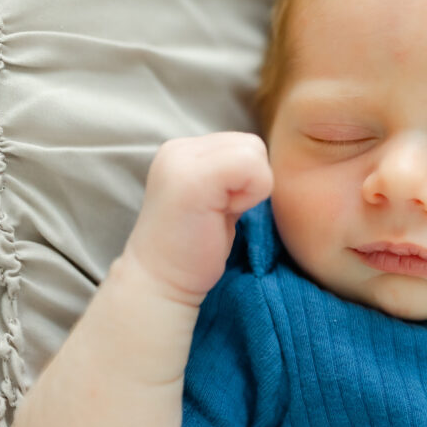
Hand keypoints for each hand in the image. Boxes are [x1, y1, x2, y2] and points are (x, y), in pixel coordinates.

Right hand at [123, 132, 273, 302]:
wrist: (161, 283)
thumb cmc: (195, 247)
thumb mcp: (217, 196)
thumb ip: (233, 172)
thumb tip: (265, 160)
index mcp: (183, 150)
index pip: (245, 144)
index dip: (247, 180)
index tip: (220, 208)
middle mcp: (178, 148)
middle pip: (253, 145)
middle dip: (250, 182)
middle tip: (219, 213)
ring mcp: (181, 160)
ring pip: (254, 153)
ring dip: (250, 189)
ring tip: (218, 213)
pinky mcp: (192, 178)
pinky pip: (252, 167)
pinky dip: (251, 195)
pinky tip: (222, 215)